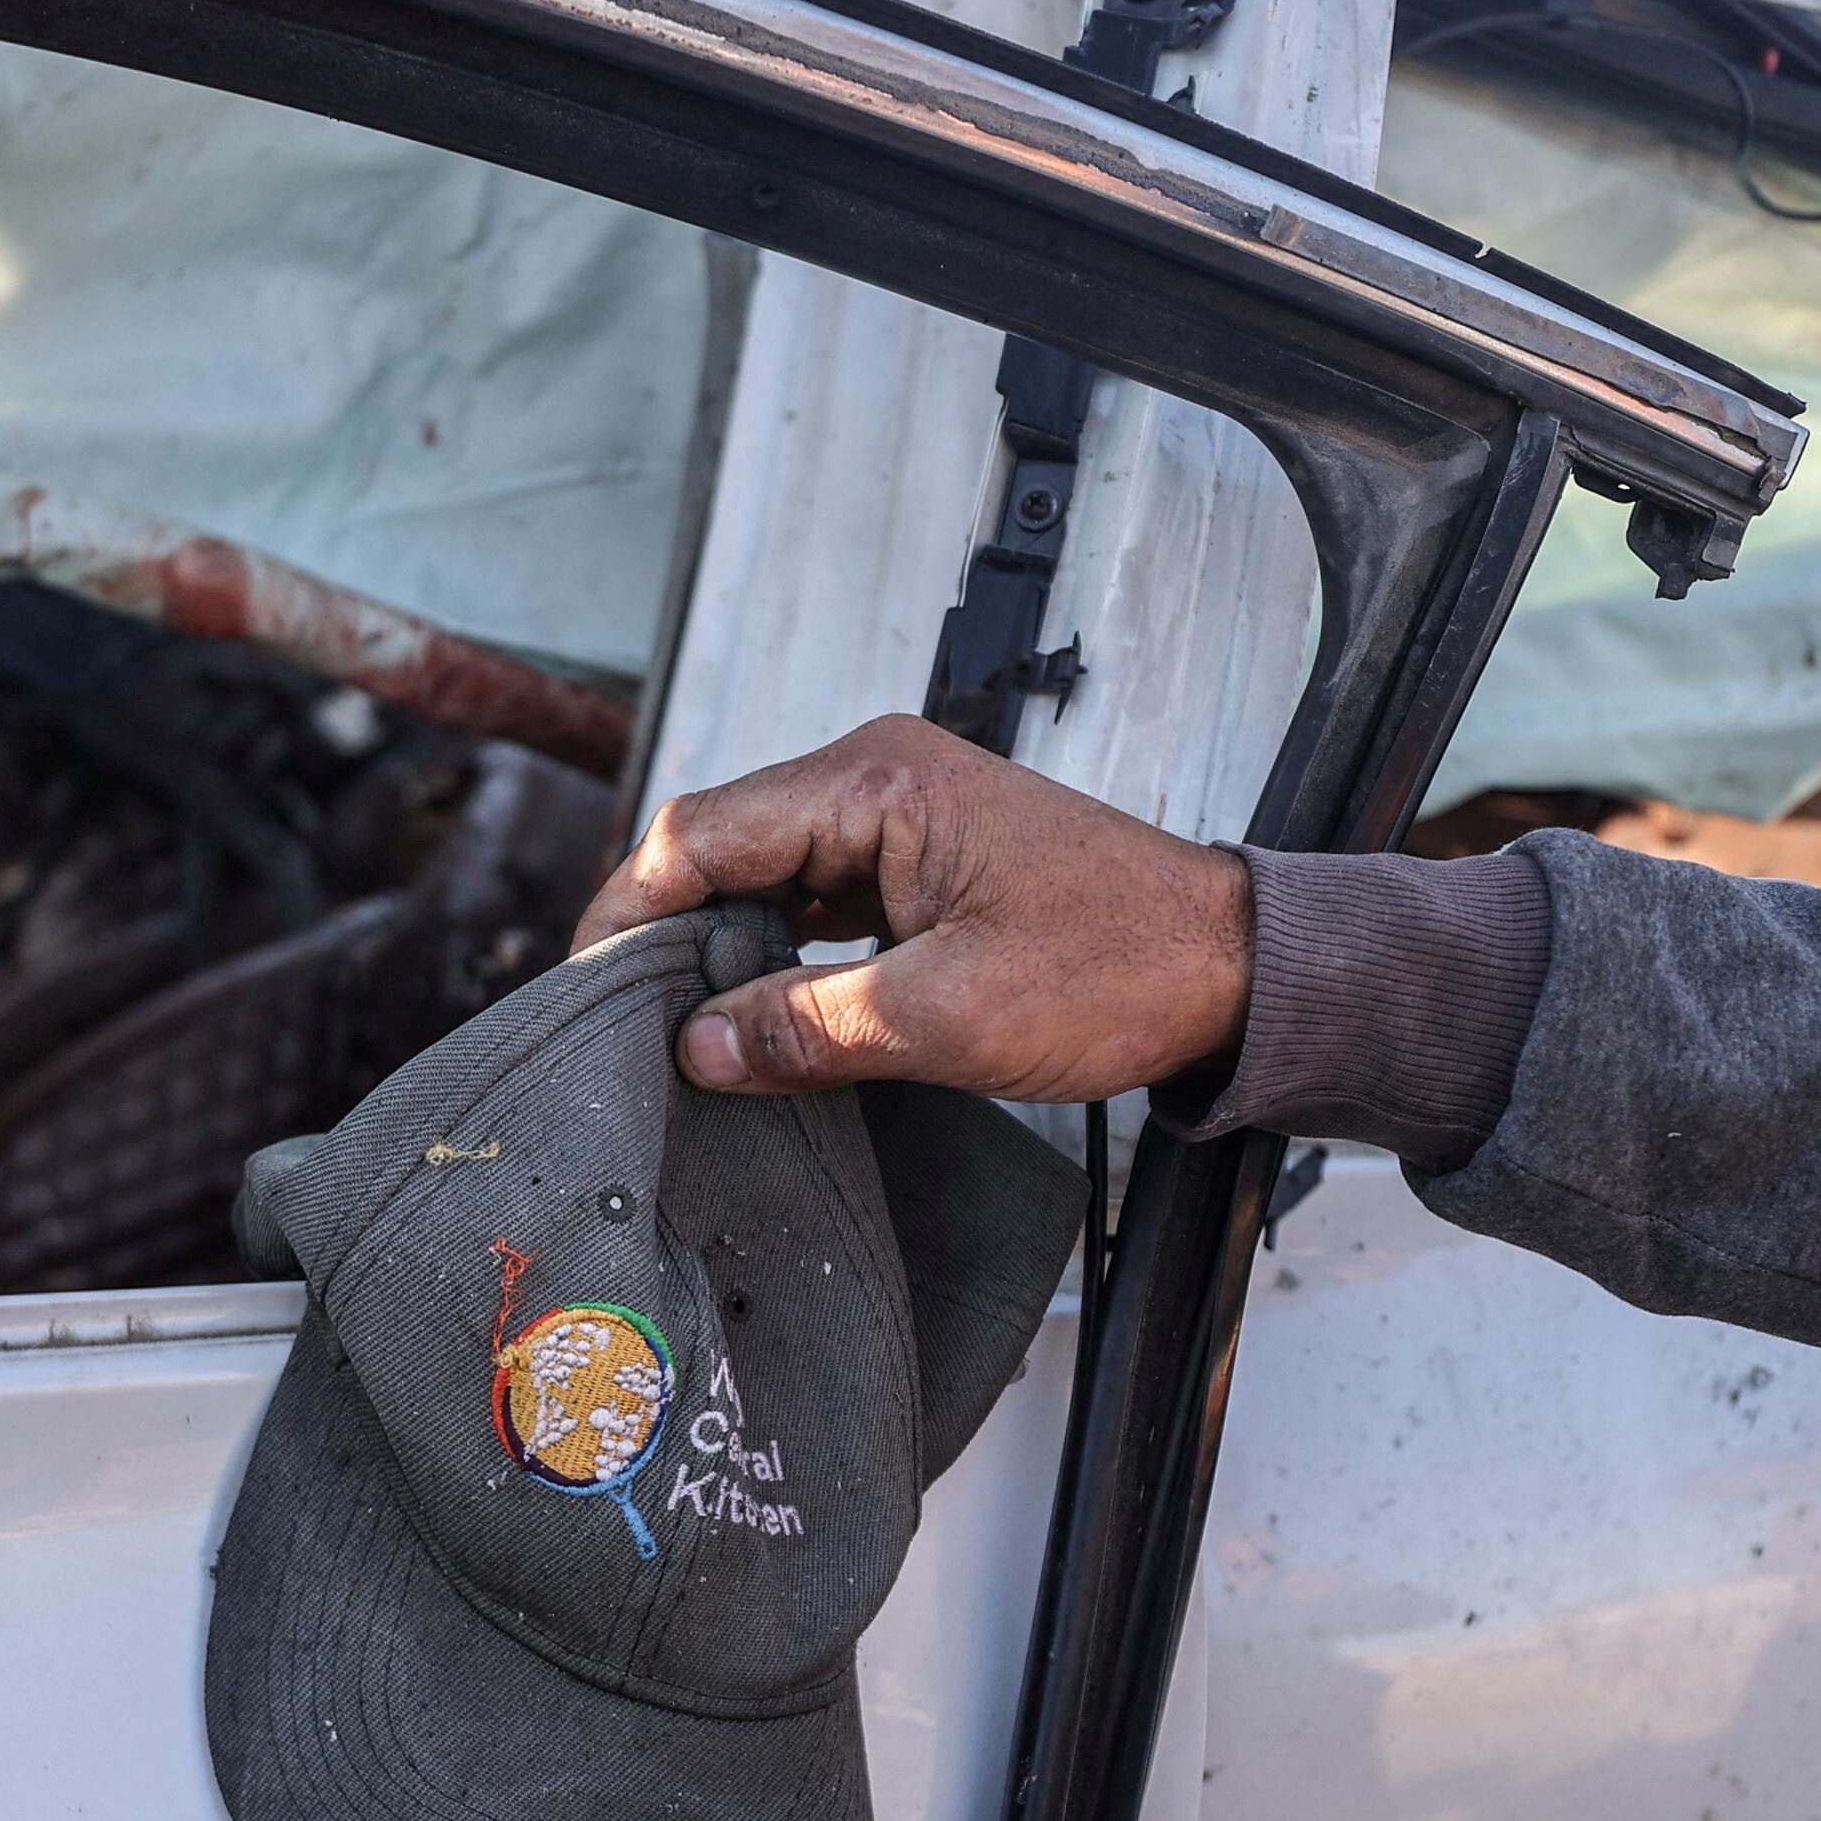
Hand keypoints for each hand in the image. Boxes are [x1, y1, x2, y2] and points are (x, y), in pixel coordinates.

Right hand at [574, 716, 1254, 1103]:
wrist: (1229, 967)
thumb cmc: (1118, 970)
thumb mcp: (943, 1018)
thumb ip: (804, 1029)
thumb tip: (696, 1048)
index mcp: (877, 780)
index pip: (699, 830)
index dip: (628, 911)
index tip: (590, 991)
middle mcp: (880, 772)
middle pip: (720, 843)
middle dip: (667, 933)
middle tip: (625, 1026)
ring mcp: (901, 810)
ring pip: (764, 871)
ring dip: (723, 946)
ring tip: (683, 1031)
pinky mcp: (921, 854)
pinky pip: (816, 891)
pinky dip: (779, 949)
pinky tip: (759, 1015)